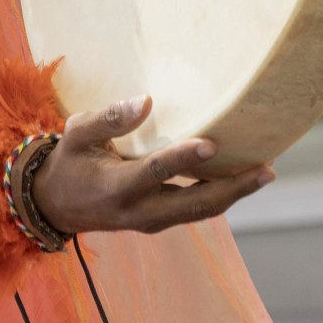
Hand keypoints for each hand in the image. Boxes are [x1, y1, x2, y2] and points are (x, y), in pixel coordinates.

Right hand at [29, 95, 273, 235]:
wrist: (55, 205)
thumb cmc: (69, 161)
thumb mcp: (76, 134)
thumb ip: (110, 118)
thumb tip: (148, 100)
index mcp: (117, 187)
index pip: (155, 172)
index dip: (183, 159)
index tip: (212, 143)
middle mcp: (139, 211)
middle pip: (195, 205)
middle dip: (234, 189)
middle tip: (267, 169)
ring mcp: (152, 221)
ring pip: (201, 211)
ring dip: (234, 193)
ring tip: (264, 171)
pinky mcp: (160, 221)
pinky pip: (195, 210)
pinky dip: (220, 195)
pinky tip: (240, 177)